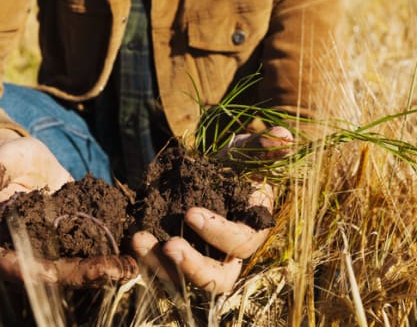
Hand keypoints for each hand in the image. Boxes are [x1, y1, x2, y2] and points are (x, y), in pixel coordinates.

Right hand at [0, 128, 136, 287]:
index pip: (12, 267)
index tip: (54, 273)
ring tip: (134, 266)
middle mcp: (30, 255)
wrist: (30, 162)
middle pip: (55, 274)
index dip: (32, 273)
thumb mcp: (2, 161)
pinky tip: (139, 252)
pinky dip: (116, 255)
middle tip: (116, 271)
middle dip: (85, 275)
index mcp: (4, 241)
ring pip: (80, 270)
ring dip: (107, 271)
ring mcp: (56, 252)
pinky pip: (96, 255)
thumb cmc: (10, 160)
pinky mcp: (78, 244)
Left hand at [131, 126, 292, 294]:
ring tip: (139, 240)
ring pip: (184, 282)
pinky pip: (160, 269)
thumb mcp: (248, 150)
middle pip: (217, 280)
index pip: (240, 243)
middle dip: (193, 268)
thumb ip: (264, 146)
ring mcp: (199, 259)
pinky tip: (133, 238)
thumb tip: (282, 136)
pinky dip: (145, 259)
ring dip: (160, 266)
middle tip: (169, 246)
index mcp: (251, 231)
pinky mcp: (174, 259)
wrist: (209, 169)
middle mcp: (227, 255)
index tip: (191, 212)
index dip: (218, 232)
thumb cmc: (235, 162)